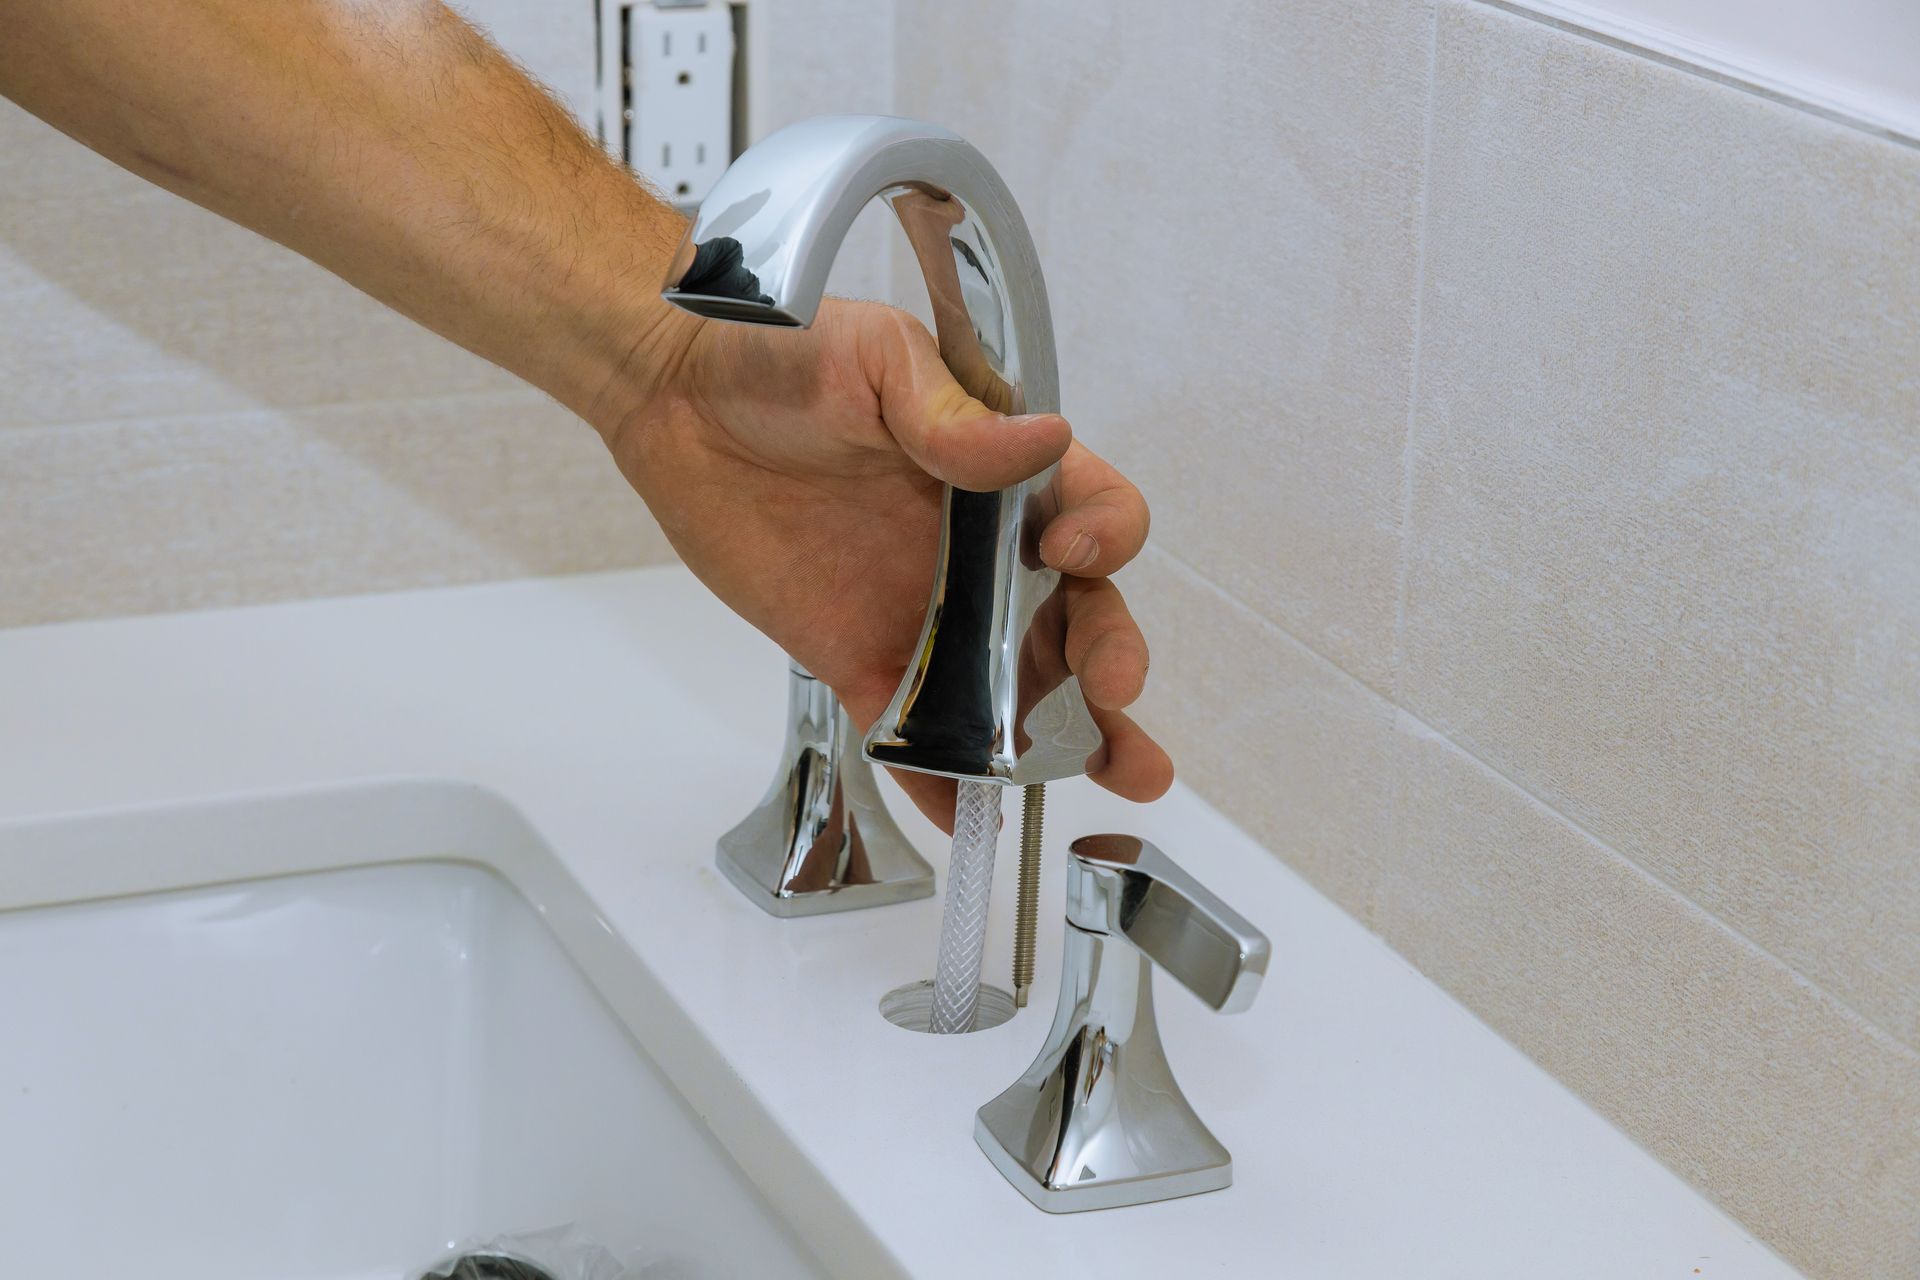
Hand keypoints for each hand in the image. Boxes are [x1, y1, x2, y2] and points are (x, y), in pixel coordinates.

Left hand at [603, 298, 1173, 829]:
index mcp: (1004, 473)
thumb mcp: (878, 360)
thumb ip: (952, 415)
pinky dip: (944, 781)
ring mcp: (930, 615)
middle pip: (1078, 618)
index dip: (1104, 538)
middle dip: (1111, 658)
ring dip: (1068, 738)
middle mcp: (984, 553)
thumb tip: (1042, 441)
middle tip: (1115, 690)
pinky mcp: (863, 659)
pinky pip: (914, 733)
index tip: (1068, 554)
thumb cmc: (784, 353)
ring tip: (1117, 776)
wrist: (678, 400)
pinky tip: (973, 818)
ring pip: (1018, 690)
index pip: (1093, 512)